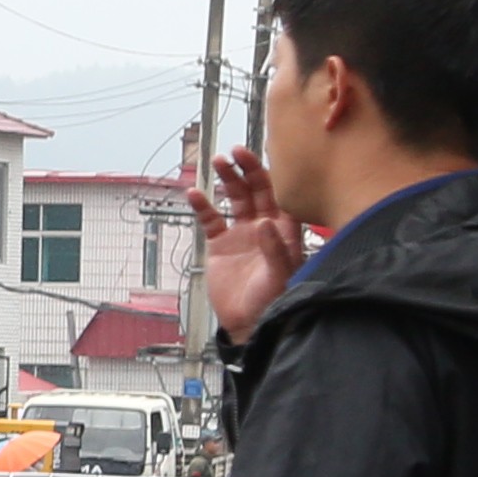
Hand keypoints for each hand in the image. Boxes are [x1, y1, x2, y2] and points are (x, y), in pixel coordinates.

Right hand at [196, 143, 305, 346]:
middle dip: (246, 170)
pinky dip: (203, 206)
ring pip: (235, 199)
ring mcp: (242, 235)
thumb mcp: (278, 277)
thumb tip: (264, 222)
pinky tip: (194, 194)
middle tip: (233, 153)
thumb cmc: (272, 301)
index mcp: (284, 231)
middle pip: (256, 191)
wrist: (249, 323)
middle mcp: (264, 228)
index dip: (267, 174)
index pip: (278, 195)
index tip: (254, 158)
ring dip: (227, 180)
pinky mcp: (221, 245)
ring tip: (216, 163)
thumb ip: (274, 249)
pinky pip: (211, 220)